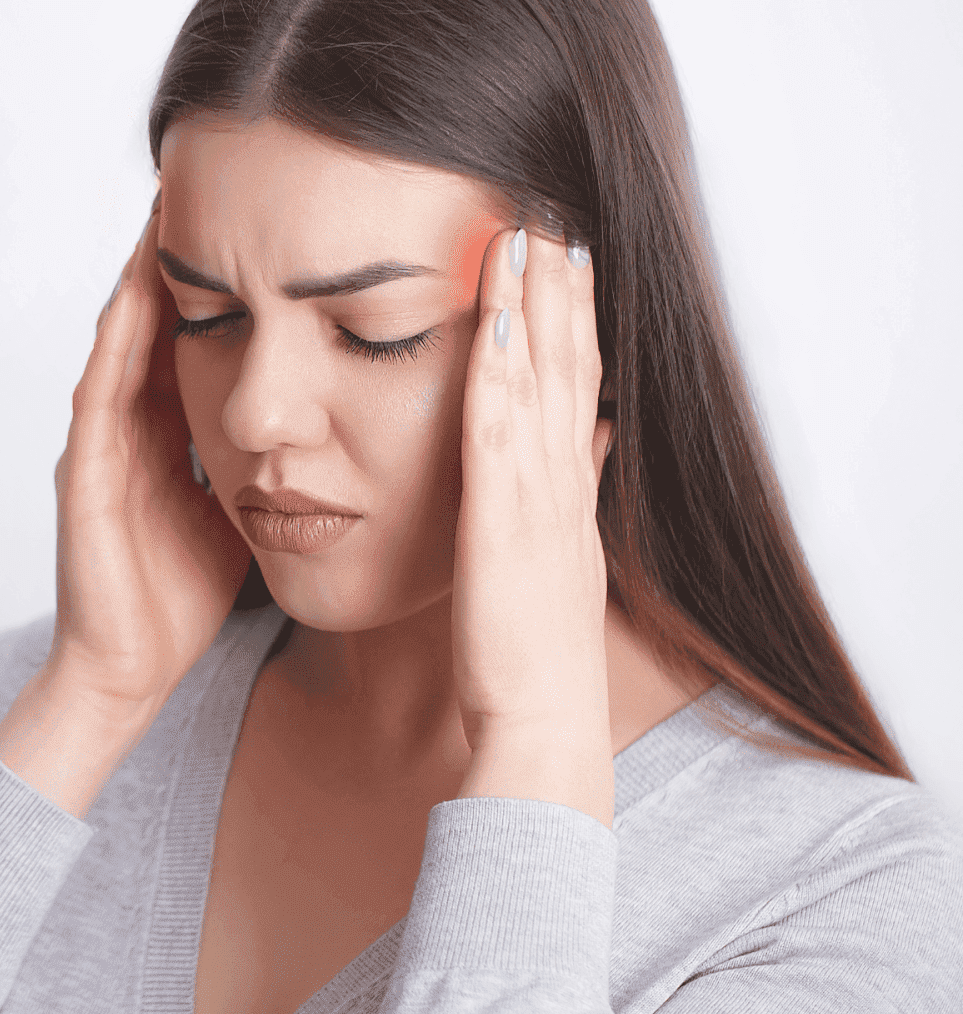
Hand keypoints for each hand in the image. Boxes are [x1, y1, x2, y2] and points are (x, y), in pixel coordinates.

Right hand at [48, 202, 251, 718]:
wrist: (129, 670)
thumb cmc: (182, 595)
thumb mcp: (238, 508)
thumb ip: (260, 458)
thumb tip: (321, 422)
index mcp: (167, 434)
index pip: (194, 337)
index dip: (220, 281)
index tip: (257, 224)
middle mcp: (129, 428)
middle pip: (155, 323)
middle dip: (179, 258)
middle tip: (206, 185)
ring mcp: (99, 447)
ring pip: (122, 341)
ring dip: (141, 277)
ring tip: (167, 211)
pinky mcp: (82, 476)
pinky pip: (100, 393)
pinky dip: (119, 341)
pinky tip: (139, 294)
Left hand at [450, 227, 614, 827]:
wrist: (543, 723)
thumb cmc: (539, 653)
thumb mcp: (561, 562)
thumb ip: (572, 496)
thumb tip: (591, 439)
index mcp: (568, 491)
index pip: (576, 386)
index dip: (572, 319)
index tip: (566, 258)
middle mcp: (561, 481)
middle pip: (567, 365)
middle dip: (560, 288)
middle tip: (553, 215)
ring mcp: (538, 496)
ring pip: (542, 380)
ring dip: (536, 304)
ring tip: (530, 234)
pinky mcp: (504, 519)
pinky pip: (501, 428)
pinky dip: (502, 368)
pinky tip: (496, 314)